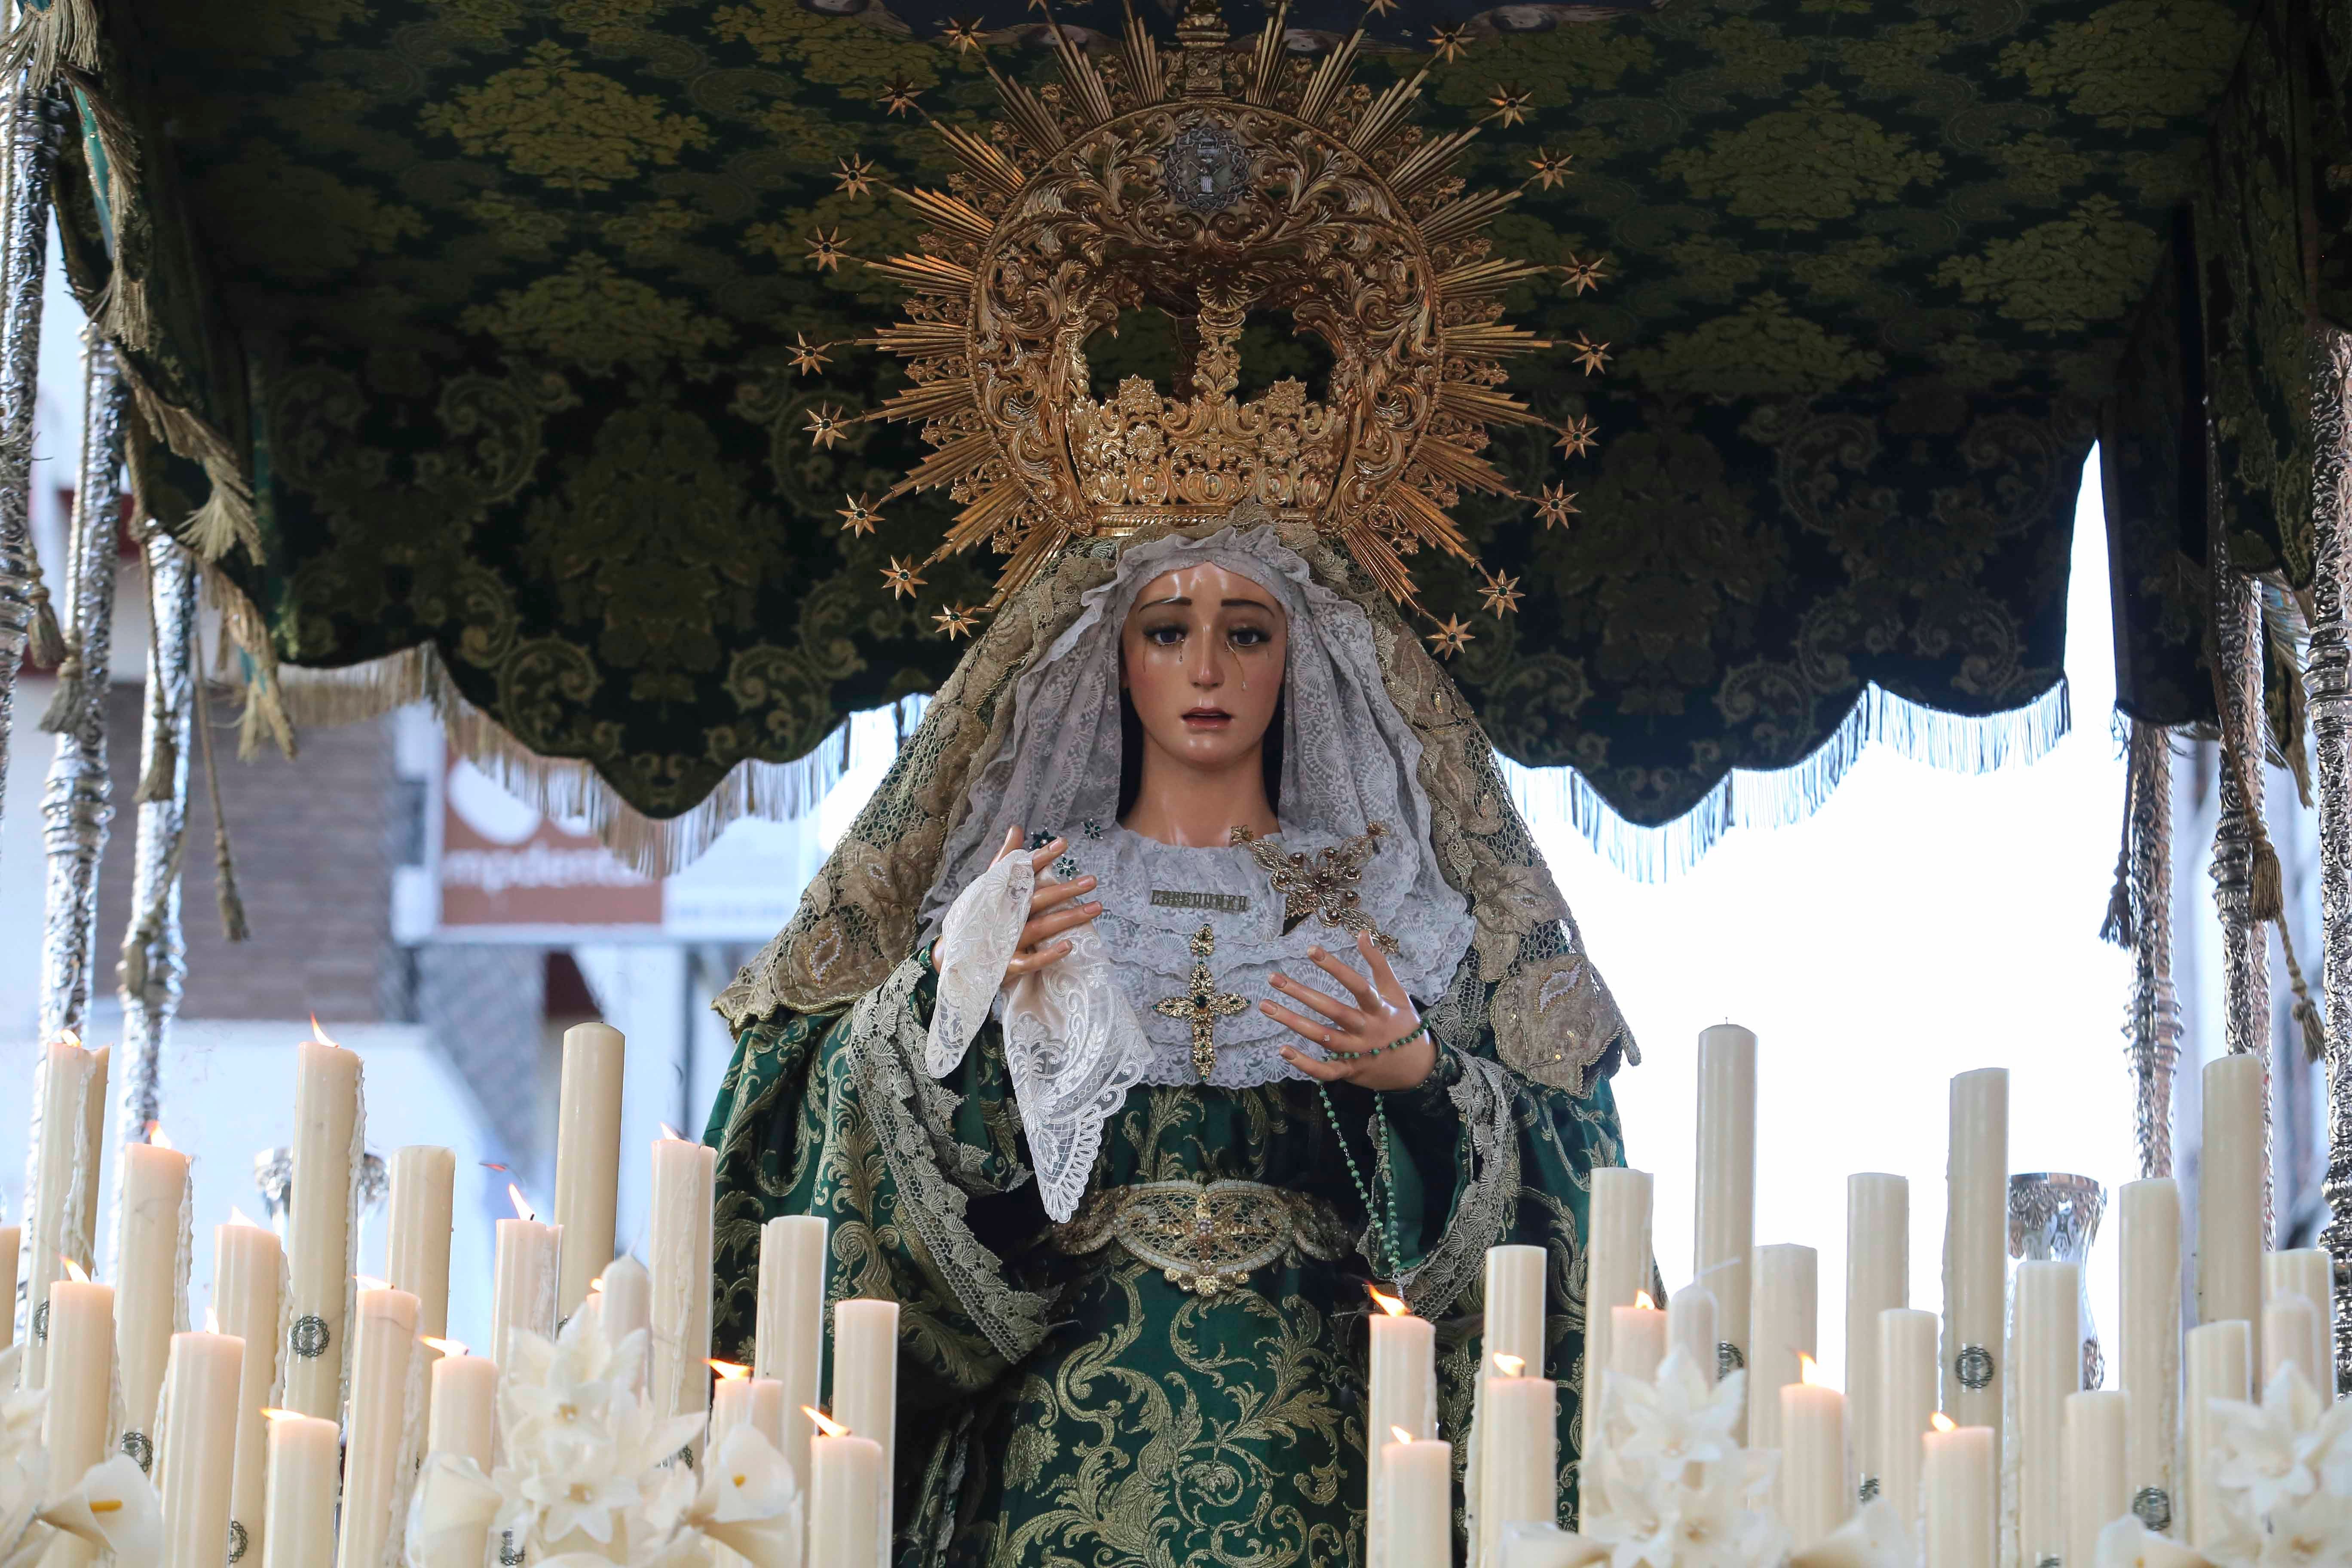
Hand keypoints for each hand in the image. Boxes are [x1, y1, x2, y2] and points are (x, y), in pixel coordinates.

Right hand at [992, 825, 1102, 979]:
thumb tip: (1017, 828)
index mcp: (1002, 894)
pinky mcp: (1007, 964)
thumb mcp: (990, 885)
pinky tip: (1069, 946)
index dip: (1042, 857)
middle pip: (1038, 899)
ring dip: (1068, 918)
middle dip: (1065, 890)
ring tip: (1096, 907)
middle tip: (1092, 880)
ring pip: (1040, 928)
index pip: (1023, 872)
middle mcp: (1005, 914)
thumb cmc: (981, 915)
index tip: (1064, 843)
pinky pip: (1030, 962)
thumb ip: (1007, 859)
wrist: (957, 956)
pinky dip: (1048, 955)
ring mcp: (1006, 940)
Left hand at [1262, 934, 1434, 1091]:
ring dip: (1293, 1022)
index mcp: (1380, 1009)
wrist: (1418, 1068)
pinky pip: (1326, 1071)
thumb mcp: (1397, 993)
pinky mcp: (1351, 1071)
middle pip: (1333, 1010)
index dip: (1335, 967)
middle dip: (1302, 993)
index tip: (1310, 950)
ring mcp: (1358, 1052)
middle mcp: (1367, 1030)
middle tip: (1274, 979)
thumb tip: (1362, 933)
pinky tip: (1283, 1050)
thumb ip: (1379, 964)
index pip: (1357, 985)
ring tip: (1267, 1006)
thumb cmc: (1404, 1024)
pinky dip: (1305, 1063)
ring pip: (1323, 1037)